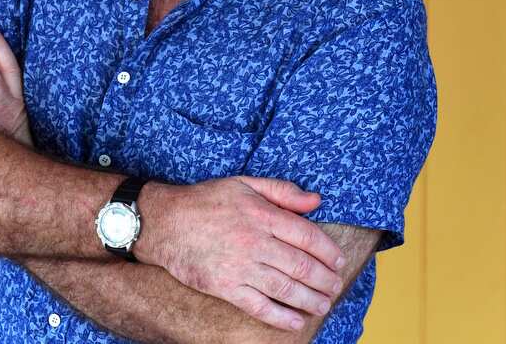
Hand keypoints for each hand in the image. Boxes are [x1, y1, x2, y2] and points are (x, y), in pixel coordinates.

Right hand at [138, 176, 346, 331]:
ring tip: (324, 305)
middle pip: (302, 265)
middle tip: (336, 286)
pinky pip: (260, 306)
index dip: (329, 251)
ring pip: (286, 288)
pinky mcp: (226, 287)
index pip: (308, 236)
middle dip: (325, 279)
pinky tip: (296, 321)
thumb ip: (282, 191)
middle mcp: (255, 242)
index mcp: (263, 215)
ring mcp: (241, 267)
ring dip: (311, 300)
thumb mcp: (244, 184)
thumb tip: (316, 200)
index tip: (339, 261)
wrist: (165, 222)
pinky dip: (281, 317)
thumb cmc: (205, 201)